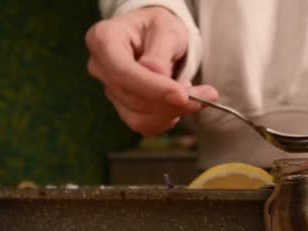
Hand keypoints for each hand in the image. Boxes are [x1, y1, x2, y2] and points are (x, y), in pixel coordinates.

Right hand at [86, 7, 217, 135]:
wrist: (154, 36)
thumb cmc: (158, 28)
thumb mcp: (165, 29)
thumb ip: (160, 54)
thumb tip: (158, 78)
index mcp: (103, 40)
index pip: (123, 73)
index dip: (153, 88)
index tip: (183, 96)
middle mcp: (100, 67)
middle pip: (133, 99)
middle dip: (171, 103)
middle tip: (207, 95)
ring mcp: (109, 90)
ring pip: (138, 117)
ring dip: (172, 113)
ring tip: (195, 96)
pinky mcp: (121, 107)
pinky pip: (143, 125)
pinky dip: (166, 119)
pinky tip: (178, 105)